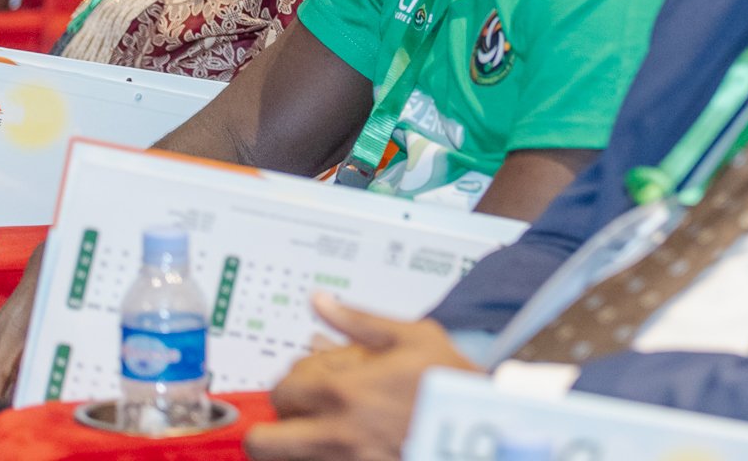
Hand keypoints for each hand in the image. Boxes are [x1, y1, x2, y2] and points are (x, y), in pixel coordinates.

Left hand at [243, 292, 478, 460]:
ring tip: (318, 435)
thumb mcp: (412, 335)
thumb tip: (321, 301)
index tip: (307, 382)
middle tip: (297, 418)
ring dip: (292, 450)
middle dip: (271, 429)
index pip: (282, 391)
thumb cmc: (451, 383)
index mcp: (343, 393)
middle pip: (262, 444)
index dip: (290, 384)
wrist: (485, 431)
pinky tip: (344, 448)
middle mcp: (336, 435)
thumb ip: (358, 320)